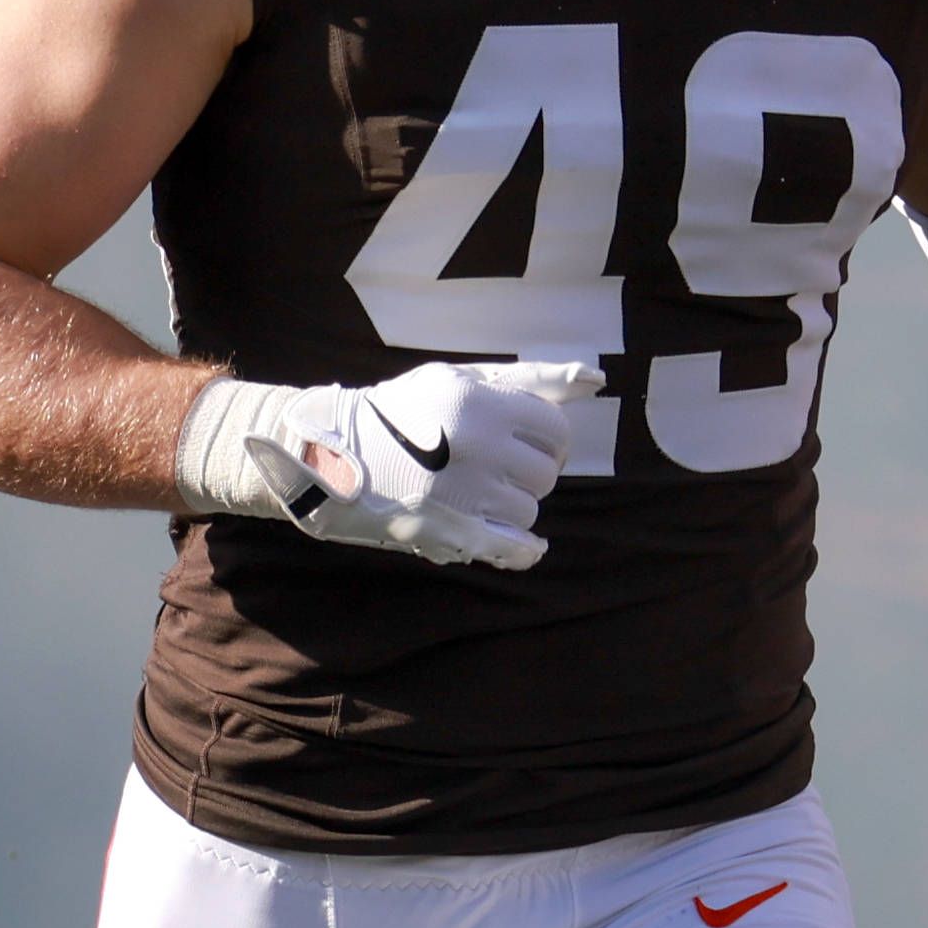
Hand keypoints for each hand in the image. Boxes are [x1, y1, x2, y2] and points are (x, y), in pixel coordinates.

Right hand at [180, 358, 600, 569]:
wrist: (331, 454)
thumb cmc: (402, 411)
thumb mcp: (458, 379)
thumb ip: (530, 379)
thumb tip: (596, 378)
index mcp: (480, 405)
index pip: (556, 431)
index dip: (545, 438)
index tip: (523, 441)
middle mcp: (478, 449)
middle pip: (546, 474)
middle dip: (527, 471)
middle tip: (494, 467)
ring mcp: (465, 496)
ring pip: (528, 511)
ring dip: (511, 505)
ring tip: (475, 492)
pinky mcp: (451, 535)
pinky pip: (515, 550)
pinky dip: (524, 549)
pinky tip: (521, 543)